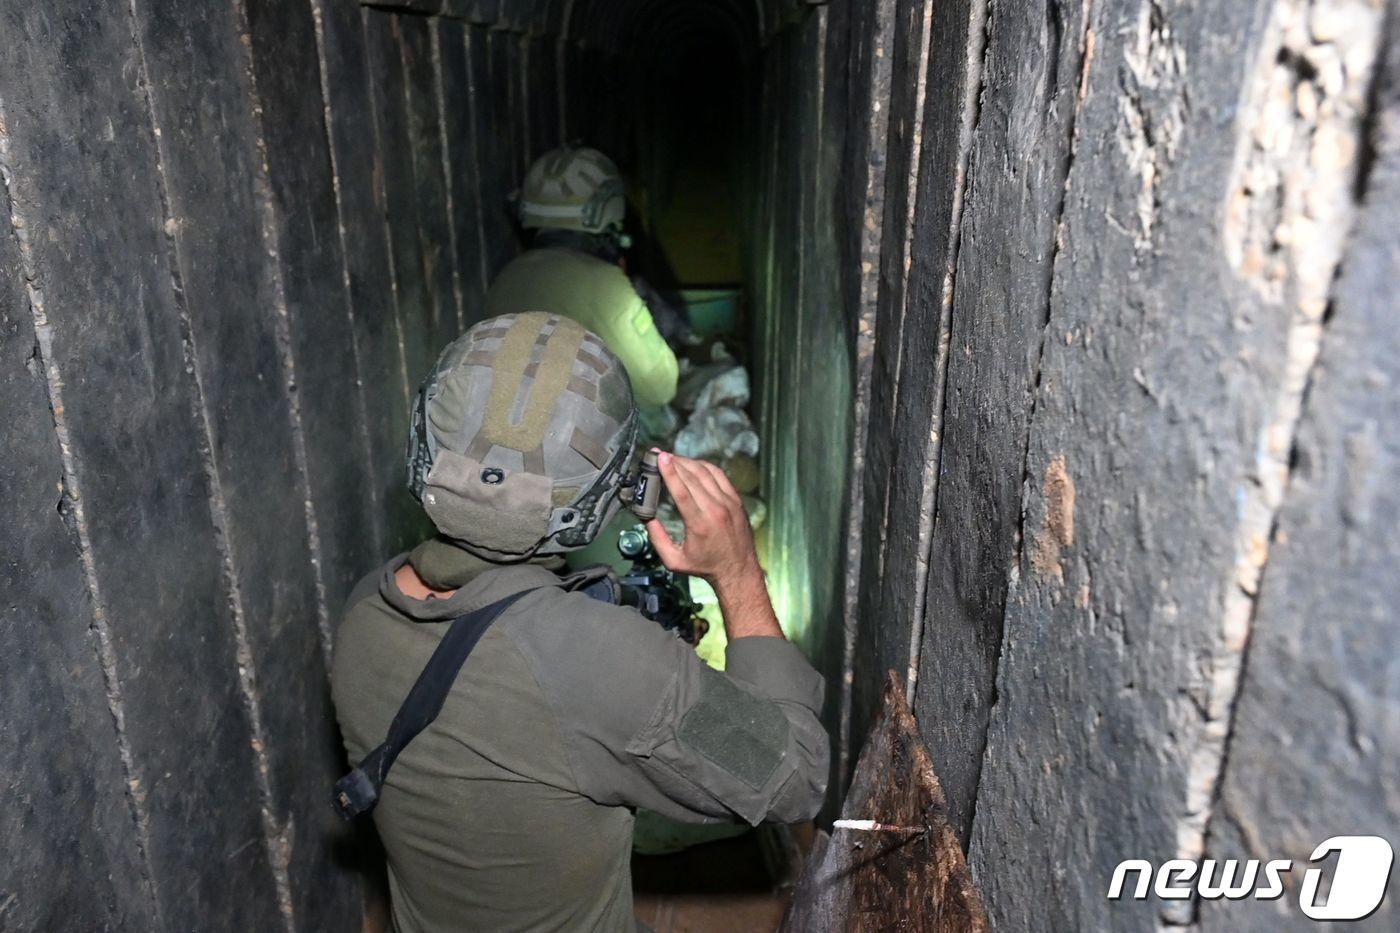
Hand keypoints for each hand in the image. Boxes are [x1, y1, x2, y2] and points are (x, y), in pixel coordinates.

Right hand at [646, 451, 755, 583]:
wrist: (738, 569)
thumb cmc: (706, 566)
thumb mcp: (674, 561)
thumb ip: (658, 540)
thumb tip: (647, 519)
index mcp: (700, 525)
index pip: (682, 491)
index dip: (670, 472)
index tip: (661, 458)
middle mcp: (716, 510)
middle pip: (692, 478)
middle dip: (675, 463)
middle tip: (661, 455)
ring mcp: (729, 503)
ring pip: (706, 473)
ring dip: (688, 462)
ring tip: (674, 458)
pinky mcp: (736, 500)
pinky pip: (719, 475)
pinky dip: (705, 467)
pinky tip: (694, 465)